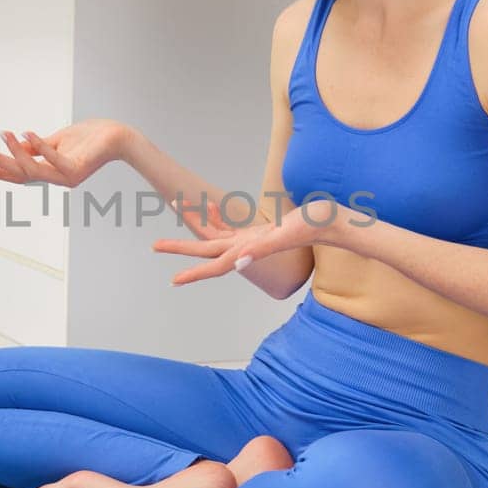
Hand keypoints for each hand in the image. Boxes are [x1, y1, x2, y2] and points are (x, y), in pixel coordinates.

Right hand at [0, 119, 133, 188]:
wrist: (117, 137)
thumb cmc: (90, 137)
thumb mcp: (57, 140)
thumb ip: (38, 146)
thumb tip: (16, 144)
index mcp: (50, 172)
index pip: (20, 173)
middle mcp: (56, 179)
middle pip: (21, 174)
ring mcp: (67, 176)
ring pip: (34, 170)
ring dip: (15, 152)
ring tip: (3, 136)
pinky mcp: (77, 169)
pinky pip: (54, 159)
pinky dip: (39, 147)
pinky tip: (26, 133)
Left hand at [153, 197, 334, 285]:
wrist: (333, 221)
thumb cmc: (313, 226)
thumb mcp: (287, 234)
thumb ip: (262, 248)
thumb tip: (238, 263)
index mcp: (251, 250)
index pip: (216, 265)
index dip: (194, 273)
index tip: (174, 281)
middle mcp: (248, 248)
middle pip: (207, 249)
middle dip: (181, 247)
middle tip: (155, 245)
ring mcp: (252, 240)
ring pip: (216, 235)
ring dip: (195, 224)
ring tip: (176, 206)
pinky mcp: (258, 231)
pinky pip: (230, 227)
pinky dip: (216, 218)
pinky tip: (206, 209)